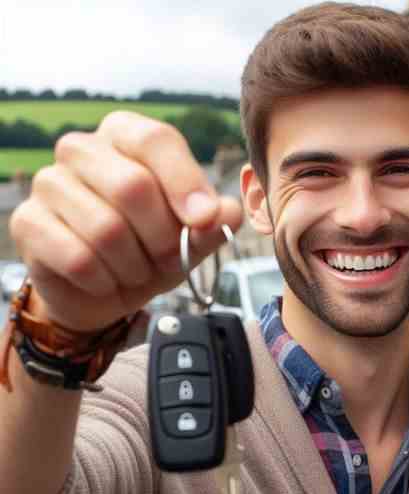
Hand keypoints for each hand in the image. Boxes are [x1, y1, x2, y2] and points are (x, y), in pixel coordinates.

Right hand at [9, 111, 242, 331]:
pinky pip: (79, 258)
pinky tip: (107, 281)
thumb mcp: (191, 238)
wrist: (104, 290)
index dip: (185, 182)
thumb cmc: (150, 250)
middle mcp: (82, 150)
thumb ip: (213, 224)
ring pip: (106, 229)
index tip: (204, 219)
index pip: (156, 140)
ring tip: (137, 271)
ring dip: (134, 266)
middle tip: (169, 260)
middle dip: (162, 238)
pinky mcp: (28, 223)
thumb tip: (228, 213)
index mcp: (126, 137)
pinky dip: (105, 281)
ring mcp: (49, 183)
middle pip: (133, 186)